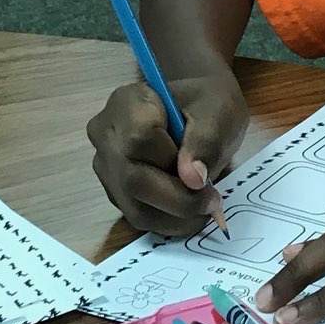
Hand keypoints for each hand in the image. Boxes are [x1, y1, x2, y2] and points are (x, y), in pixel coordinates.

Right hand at [87, 75, 247, 234]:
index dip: (173, 165)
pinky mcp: (115, 188)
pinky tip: (192, 212)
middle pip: (132, 179)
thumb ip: (205, 141)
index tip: (206, 180)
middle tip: (212, 203)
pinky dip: (168, 221)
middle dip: (177, 201)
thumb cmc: (207, 102)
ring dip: (175, 218)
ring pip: (132, 206)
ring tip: (206, 208)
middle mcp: (106, 135)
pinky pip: (137, 214)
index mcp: (128, 103)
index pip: (139, 139)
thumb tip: (192, 179)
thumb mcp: (219, 112)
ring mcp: (107, 165)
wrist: (196, 107)